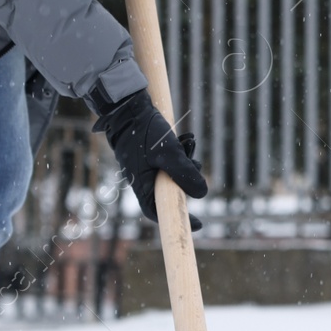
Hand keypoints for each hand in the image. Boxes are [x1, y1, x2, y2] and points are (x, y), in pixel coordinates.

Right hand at [93, 89, 206, 227]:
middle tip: (195, 163)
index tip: (199, 224)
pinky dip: (180, 152)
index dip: (178, 218)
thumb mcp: (168, 152)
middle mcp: (143, 179)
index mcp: (142, 185)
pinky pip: (170, 160)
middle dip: (187, 179)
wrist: (127, 106)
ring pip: (173, 173)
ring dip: (186, 162)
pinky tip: (185, 139)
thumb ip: (185, 173)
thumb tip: (202, 193)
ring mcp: (146, 166)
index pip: (159, 211)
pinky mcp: (150, 154)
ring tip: (189, 144)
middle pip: (171, 191)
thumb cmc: (143, 130)